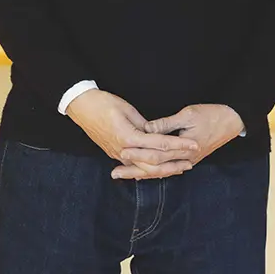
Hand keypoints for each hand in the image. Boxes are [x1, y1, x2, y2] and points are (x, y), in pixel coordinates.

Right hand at [66, 89, 198, 179]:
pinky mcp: (115, 154)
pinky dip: (149, 169)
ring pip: (144, 169)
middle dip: (174, 163)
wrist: (81, 107)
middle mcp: (123, 150)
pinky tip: (160, 170)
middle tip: (191, 161)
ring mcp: (117, 154)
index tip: (193, 144)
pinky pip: (135, 166)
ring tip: (180, 168)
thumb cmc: (103, 103)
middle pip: (154, 163)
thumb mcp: (128, 110)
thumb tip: (158, 133)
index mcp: (128, 137)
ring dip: (163, 170)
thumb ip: (145, 125)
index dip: (178, 145)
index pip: (159, 144)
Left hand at [124, 104, 244, 176]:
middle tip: (114, 173)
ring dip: (142, 174)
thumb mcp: (188, 114)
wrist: (234, 120)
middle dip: (134, 170)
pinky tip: (145, 172)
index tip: (120, 151)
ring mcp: (189, 161)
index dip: (137, 154)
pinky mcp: (191, 159)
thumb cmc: (212, 114)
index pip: (155, 155)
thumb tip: (146, 129)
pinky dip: (155, 171)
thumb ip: (166, 125)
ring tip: (124, 176)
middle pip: (155, 168)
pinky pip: (169, 169)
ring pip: (161, 171)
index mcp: (184, 149)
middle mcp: (185, 159)